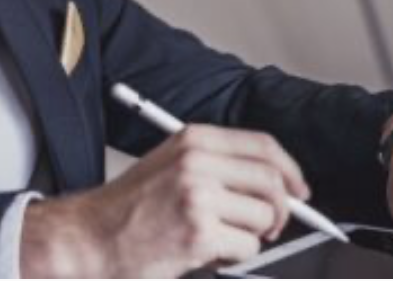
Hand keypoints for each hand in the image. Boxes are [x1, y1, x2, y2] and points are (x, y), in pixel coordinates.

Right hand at [20, 125, 309, 277]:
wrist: (93, 235)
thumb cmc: (131, 204)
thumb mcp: (171, 163)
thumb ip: (216, 163)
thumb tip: (272, 179)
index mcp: (193, 138)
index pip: (263, 145)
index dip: (290, 170)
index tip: (300, 190)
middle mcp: (197, 161)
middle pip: (272, 180)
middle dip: (281, 208)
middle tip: (269, 224)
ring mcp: (198, 195)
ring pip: (264, 216)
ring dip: (253, 235)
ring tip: (223, 236)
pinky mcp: (199, 231)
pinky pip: (248, 247)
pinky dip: (236, 254)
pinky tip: (208, 249)